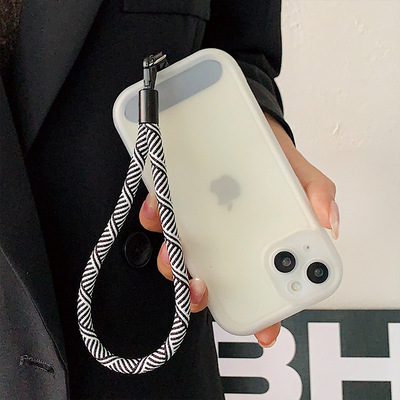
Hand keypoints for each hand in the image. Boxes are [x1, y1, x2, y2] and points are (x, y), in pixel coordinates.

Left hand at [139, 113, 339, 347]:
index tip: (263, 330)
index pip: (259, 287)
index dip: (262, 315)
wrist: (243, 125)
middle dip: (199, 292)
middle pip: (209, 282)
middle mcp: (222, 242)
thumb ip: (317, 193)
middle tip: (201, 284)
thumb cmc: (271, 157)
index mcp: (255, 244)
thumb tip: (328, 223)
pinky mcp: (173, 203)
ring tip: (174, 245)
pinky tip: (156, 208)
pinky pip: (157, 217)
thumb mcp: (297, 173)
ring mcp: (195, 226)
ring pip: (177, 257)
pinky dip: (153, 217)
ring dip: (171, 259)